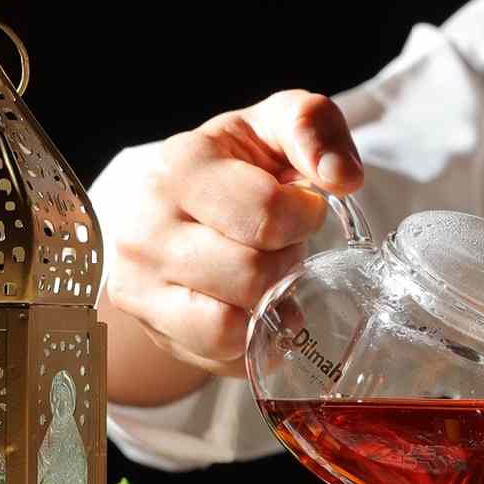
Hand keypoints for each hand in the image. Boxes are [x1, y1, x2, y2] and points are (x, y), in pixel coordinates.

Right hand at [101, 90, 363, 381]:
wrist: (164, 203)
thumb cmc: (232, 166)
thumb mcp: (272, 126)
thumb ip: (313, 126)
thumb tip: (343, 177)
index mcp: (180, 167)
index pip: (265, 214)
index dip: (304, 219)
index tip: (301, 210)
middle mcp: (147, 228)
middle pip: (250, 276)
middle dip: (285, 263)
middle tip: (281, 247)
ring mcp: (140, 285)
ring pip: (229, 327)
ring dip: (266, 308)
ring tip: (264, 278)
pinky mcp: (152, 327)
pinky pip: (221, 357)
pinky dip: (252, 342)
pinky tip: (253, 310)